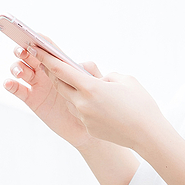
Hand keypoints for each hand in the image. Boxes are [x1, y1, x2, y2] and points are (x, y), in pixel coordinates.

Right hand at [4, 32, 103, 151]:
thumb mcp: (94, 86)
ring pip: (21, 69)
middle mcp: (45, 71)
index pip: (47, 48)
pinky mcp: (31, 99)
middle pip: (29, 55)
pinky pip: (18, 89)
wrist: (85, 127)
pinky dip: (10, 84)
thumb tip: (81, 65)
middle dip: (22, 51)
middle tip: (23, 52)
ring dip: (17, 67)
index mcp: (59, 64)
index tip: (32, 37)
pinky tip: (9, 83)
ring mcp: (36, 84)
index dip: (39, 41)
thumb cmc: (89, 103)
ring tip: (20, 72)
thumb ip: (90, 73)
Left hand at [25, 42, 166, 152]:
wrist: (148, 135)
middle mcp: (82, 103)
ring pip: (70, 100)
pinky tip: (99, 104)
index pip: (62, 70)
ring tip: (82, 84)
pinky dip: (85, 105)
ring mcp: (84, 117)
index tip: (36, 49)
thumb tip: (97, 80)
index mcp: (90, 88)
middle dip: (55, 74)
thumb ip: (105, 76)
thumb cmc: (140, 104)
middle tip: (52, 64)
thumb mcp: (125, 80)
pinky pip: (81, 112)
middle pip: (61, 85)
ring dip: (72, 91)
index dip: (47, 59)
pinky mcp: (89, 128)